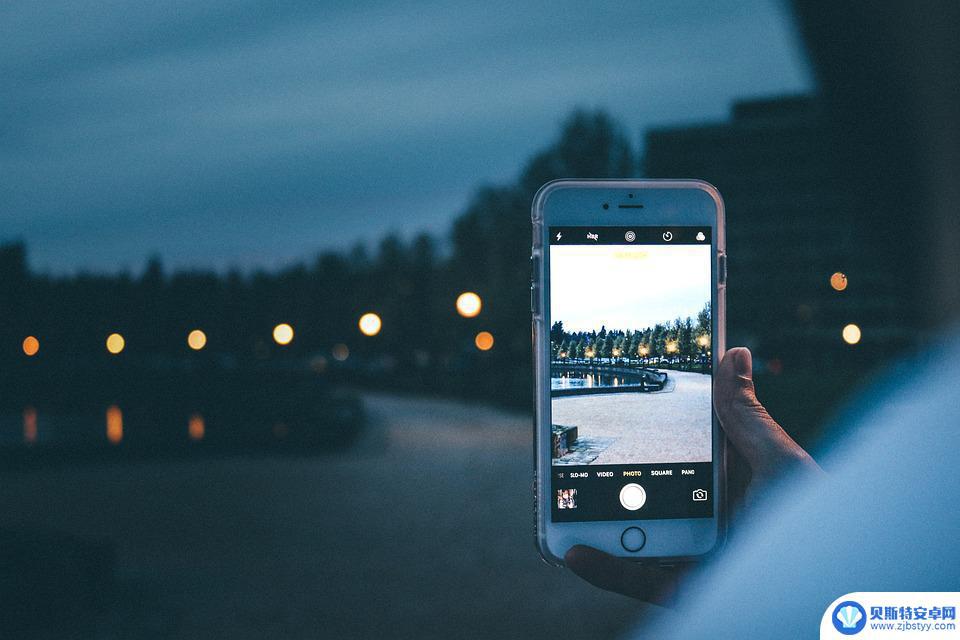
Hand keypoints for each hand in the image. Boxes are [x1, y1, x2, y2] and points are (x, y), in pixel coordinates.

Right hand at [564, 347, 821, 604]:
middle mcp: (708, 519)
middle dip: (607, 474)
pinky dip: (601, 570)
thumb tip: (733, 354)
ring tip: (560, 498)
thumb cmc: (820, 529)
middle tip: (572, 450)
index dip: (647, 428)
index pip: (681, 449)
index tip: (613, 403)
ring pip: (632, 535)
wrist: (835, 602)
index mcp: (731, 483)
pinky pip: (634, 582)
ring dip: (592, 520)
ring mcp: (692, 556)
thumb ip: (747, 417)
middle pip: (646, 492)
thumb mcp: (781, 465)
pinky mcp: (683, 592)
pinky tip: (572, 552)